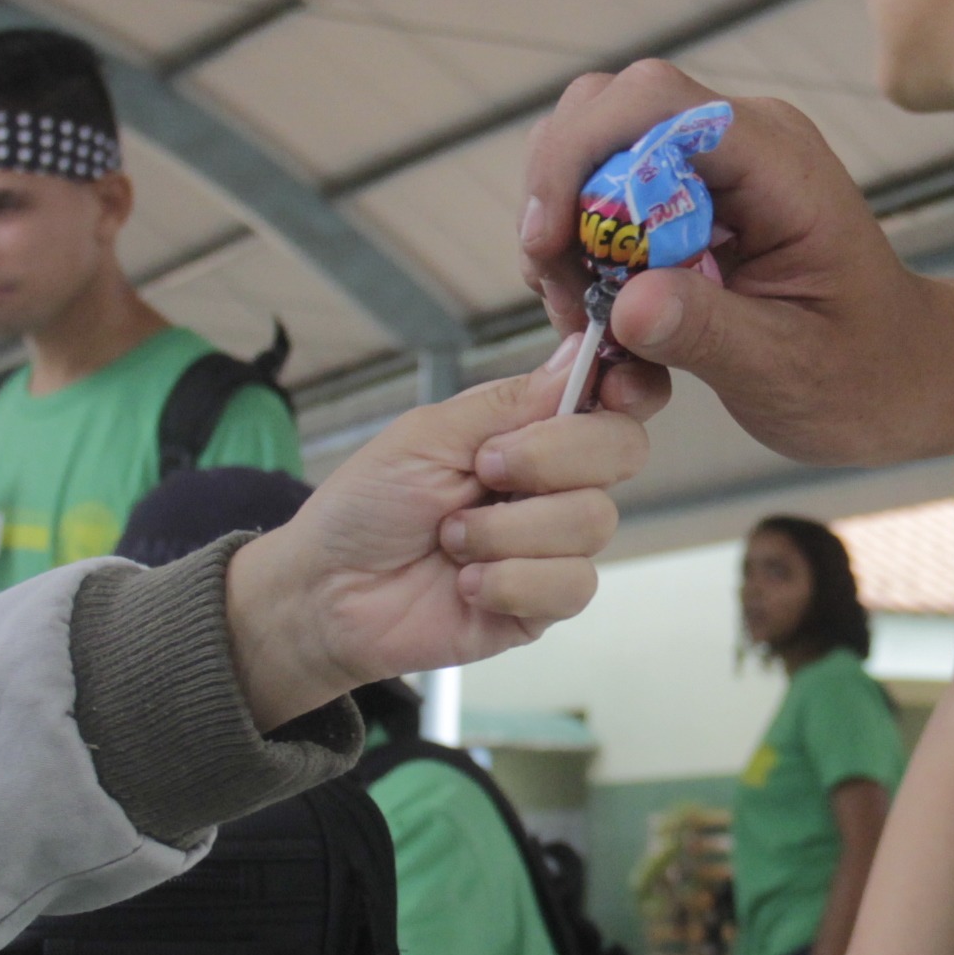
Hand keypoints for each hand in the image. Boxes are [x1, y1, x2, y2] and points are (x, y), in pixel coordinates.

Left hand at [224, 343, 658, 729]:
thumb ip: (509, 401)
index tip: (603, 391)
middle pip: (621, 450)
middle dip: (549, 458)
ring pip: (593, 521)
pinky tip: (466, 584)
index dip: (625, 390)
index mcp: (531, 430)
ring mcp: (555, 545)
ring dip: (506, 530)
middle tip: (481, 471)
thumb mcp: (428, 435)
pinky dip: (509, 580)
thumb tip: (580, 350)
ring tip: (450, 539)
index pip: (615, 401)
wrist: (328, 593)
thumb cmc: (368, 505)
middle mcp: (555, 483)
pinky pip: (571, 585)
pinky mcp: (545, 603)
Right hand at [518, 61, 953, 466]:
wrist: (906, 376)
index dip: (580, 155)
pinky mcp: (691, 202)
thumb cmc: (868, 372)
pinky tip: (613, 331)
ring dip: (567, 242)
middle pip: (605, 114)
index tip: (548, 243)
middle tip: (565, 300)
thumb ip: (709, 334)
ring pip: (594, 158)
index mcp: (777, 162)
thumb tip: (628, 306)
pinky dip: (587, 264)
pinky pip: (610, 204)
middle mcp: (740, 144)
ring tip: (588, 328)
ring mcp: (714, 167)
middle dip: (560, 201)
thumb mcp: (789, 369)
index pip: (655, 103)